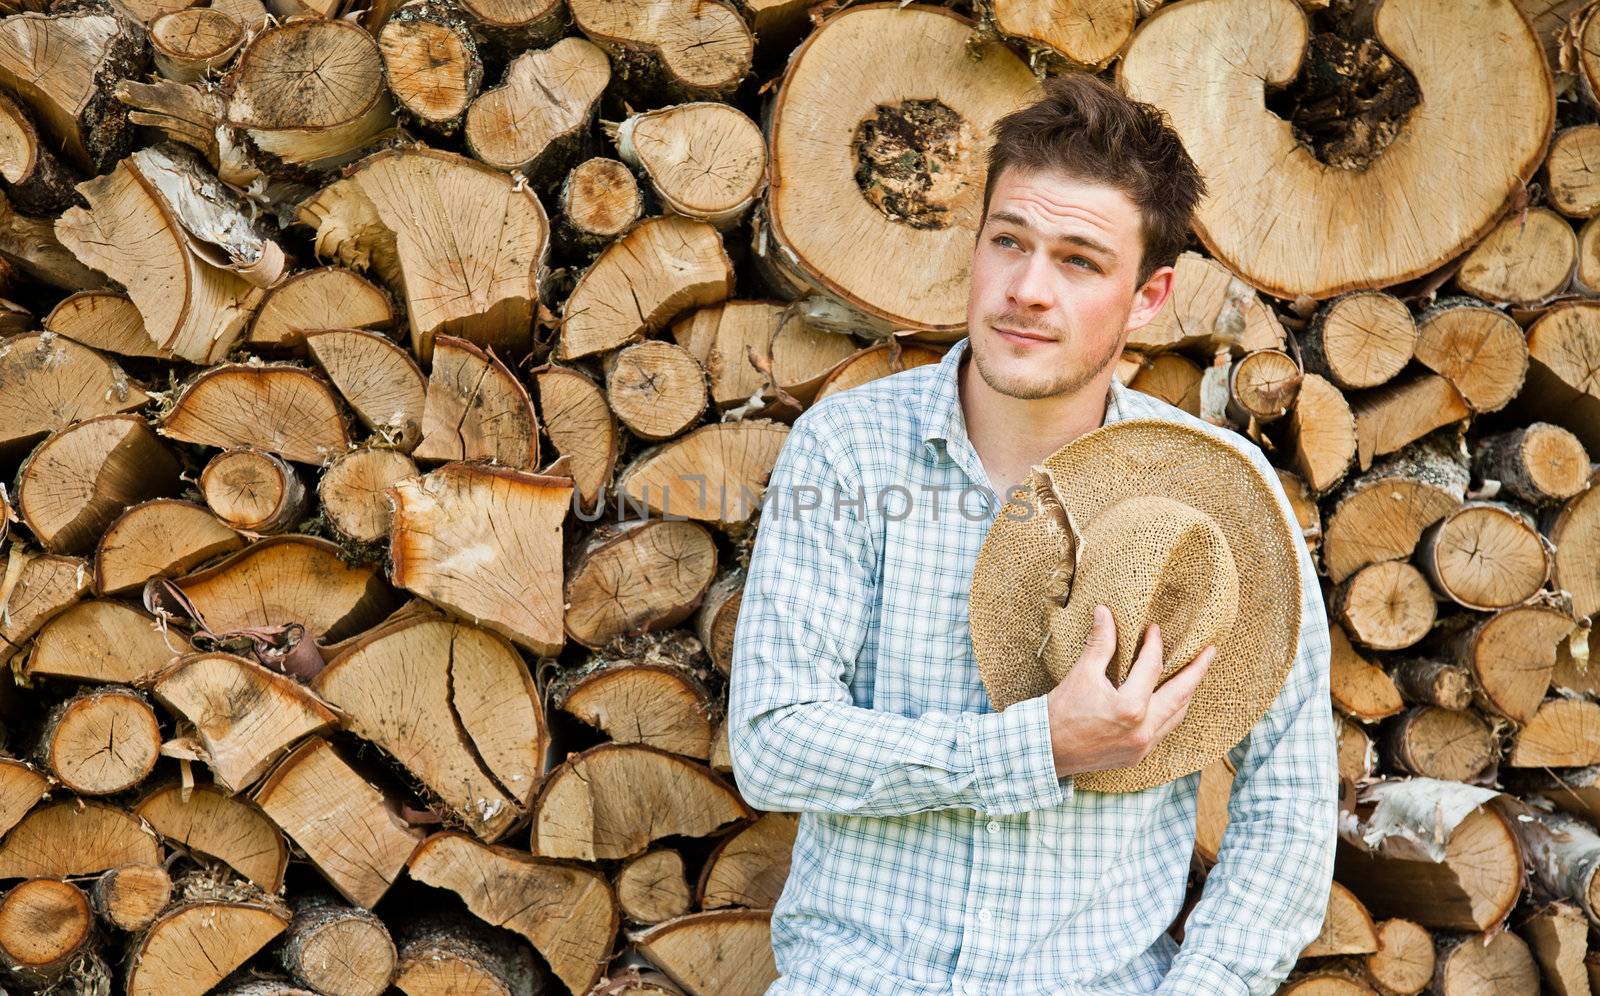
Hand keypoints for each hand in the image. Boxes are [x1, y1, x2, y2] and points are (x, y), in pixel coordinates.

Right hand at [1046, 604, 1214, 778]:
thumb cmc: (1061, 712)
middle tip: (1211, 652)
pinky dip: (1171, 712)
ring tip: (1195, 675)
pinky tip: (1170, 701)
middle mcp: (1143, 731)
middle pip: (1180, 695)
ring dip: (1186, 694)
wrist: (1046, 751)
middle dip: (1197, 671)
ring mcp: (1142, 747)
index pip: (1151, 668)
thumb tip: (1105, 613)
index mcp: (1130, 708)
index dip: (1154, 645)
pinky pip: (1164, 731)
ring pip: (1176, 716)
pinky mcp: (1138, 757)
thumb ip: (1100, 643)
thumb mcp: (1082, 674)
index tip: (1154, 629)